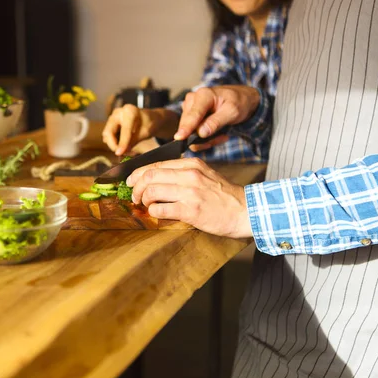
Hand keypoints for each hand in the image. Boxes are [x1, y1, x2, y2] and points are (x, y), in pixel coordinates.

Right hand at [102, 105, 178, 155]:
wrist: (149, 119)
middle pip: (109, 131)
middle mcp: (118, 112)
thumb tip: (123, 151)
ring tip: (126, 150)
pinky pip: (108, 136)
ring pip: (107, 135)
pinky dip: (114, 143)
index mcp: (129, 111)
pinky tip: (123, 145)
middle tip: (122, 153)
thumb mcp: (145, 133)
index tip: (120, 153)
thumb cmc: (149, 123)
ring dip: (114, 145)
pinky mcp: (111, 124)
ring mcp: (113, 117)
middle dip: (114, 145)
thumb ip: (134, 141)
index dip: (122, 143)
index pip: (124, 130)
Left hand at [126, 158, 251, 238]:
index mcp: (192, 164)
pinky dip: (153, 212)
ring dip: (142, 200)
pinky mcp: (190, 211)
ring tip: (145, 205)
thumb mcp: (205, 174)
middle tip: (134, 196)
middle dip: (136, 187)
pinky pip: (160, 209)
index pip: (156, 164)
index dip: (138, 173)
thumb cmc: (224, 196)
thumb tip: (156, 178)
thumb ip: (183, 173)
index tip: (131, 181)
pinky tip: (156, 213)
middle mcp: (189, 175)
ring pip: (151, 191)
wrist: (246, 211)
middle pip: (149, 176)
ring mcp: (190, 193)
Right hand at [174, 85, 260, 149]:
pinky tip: (216, 133)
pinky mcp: (190, 115)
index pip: (193, 115)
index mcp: (203, 95)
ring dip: (206, 138)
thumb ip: (216, 122)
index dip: (186, 127)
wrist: (241, 98)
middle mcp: (192, 100)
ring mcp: (190, 107)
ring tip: (221, 134)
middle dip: (203, 137)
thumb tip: (201, 133)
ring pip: (190, 131)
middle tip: (222, 137)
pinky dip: (204, 137)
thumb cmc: (238, 102)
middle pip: (189, 125)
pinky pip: (192, 131)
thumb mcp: (233, 112)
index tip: (179, 138)